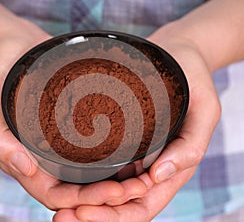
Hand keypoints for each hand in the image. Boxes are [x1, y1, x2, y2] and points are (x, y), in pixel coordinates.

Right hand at [0, 18, 150, 214]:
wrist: (16, 46)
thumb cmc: (0, 71)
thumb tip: (24, 170)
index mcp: (23, 159)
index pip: (52, 194)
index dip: (82, 200)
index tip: (115, 193)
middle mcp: (43, 157)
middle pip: (76, 190)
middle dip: (106, 195)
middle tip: (139, 188)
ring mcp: (59, 144)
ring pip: (87, 176)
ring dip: (113, 182)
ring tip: (142, 178)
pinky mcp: (72, 128)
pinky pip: (92, 150)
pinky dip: (112, 160)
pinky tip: (134, 154)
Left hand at [53, 28, 220, 221]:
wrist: (174, 54)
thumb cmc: (191, 78)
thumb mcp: (204, 109)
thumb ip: (191, 145)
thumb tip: (160, 176)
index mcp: (170, 167)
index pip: (142, 205)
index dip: (114, 216)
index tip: (82, 212)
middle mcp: (147, 166)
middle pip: (119, 204)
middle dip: (92, 215)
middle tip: (60, 218)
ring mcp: (131, 154)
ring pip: (106, 189)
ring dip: (82, 202)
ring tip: (55, 206)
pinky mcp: (118, 138)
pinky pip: (99, 164)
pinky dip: (82, 178)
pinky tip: (58, 176)